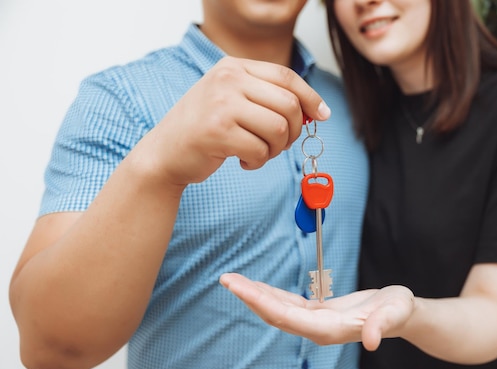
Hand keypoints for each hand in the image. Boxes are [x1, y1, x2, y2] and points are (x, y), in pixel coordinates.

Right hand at [143, 56, 330, 185]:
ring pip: (279, 128)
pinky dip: (258, 162)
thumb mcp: (232, 100)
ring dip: (276, 149)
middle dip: (294, 131)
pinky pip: (260, 150)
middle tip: (280, 144)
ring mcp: (221, 104)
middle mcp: (227, 79)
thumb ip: (268, 99)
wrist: (164, 153)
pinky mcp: (217, 132)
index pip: (286, 76)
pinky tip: (243, 161)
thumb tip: (317, 111)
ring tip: (259, 153)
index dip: (310, 97)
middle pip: (289, 104)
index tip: (322, 115)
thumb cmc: (203, 130)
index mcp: (233, 67)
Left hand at [220, 273, 414, 350]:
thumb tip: (371, 342)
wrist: (402, 314)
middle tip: (226, 279)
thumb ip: (381, 325)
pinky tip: (256, 286)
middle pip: (275, 314)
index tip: (241, 288)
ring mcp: (315, 322)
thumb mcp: (396, 312)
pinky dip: (270, 293)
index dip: (262, 302)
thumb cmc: (399, 310)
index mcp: (329, 330)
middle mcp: (317, 329)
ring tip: (232, 280)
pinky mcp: (317, 313)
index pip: (287, 317)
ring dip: (255, 295)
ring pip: (278, 310)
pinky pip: (287, 304)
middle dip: (250, 297)